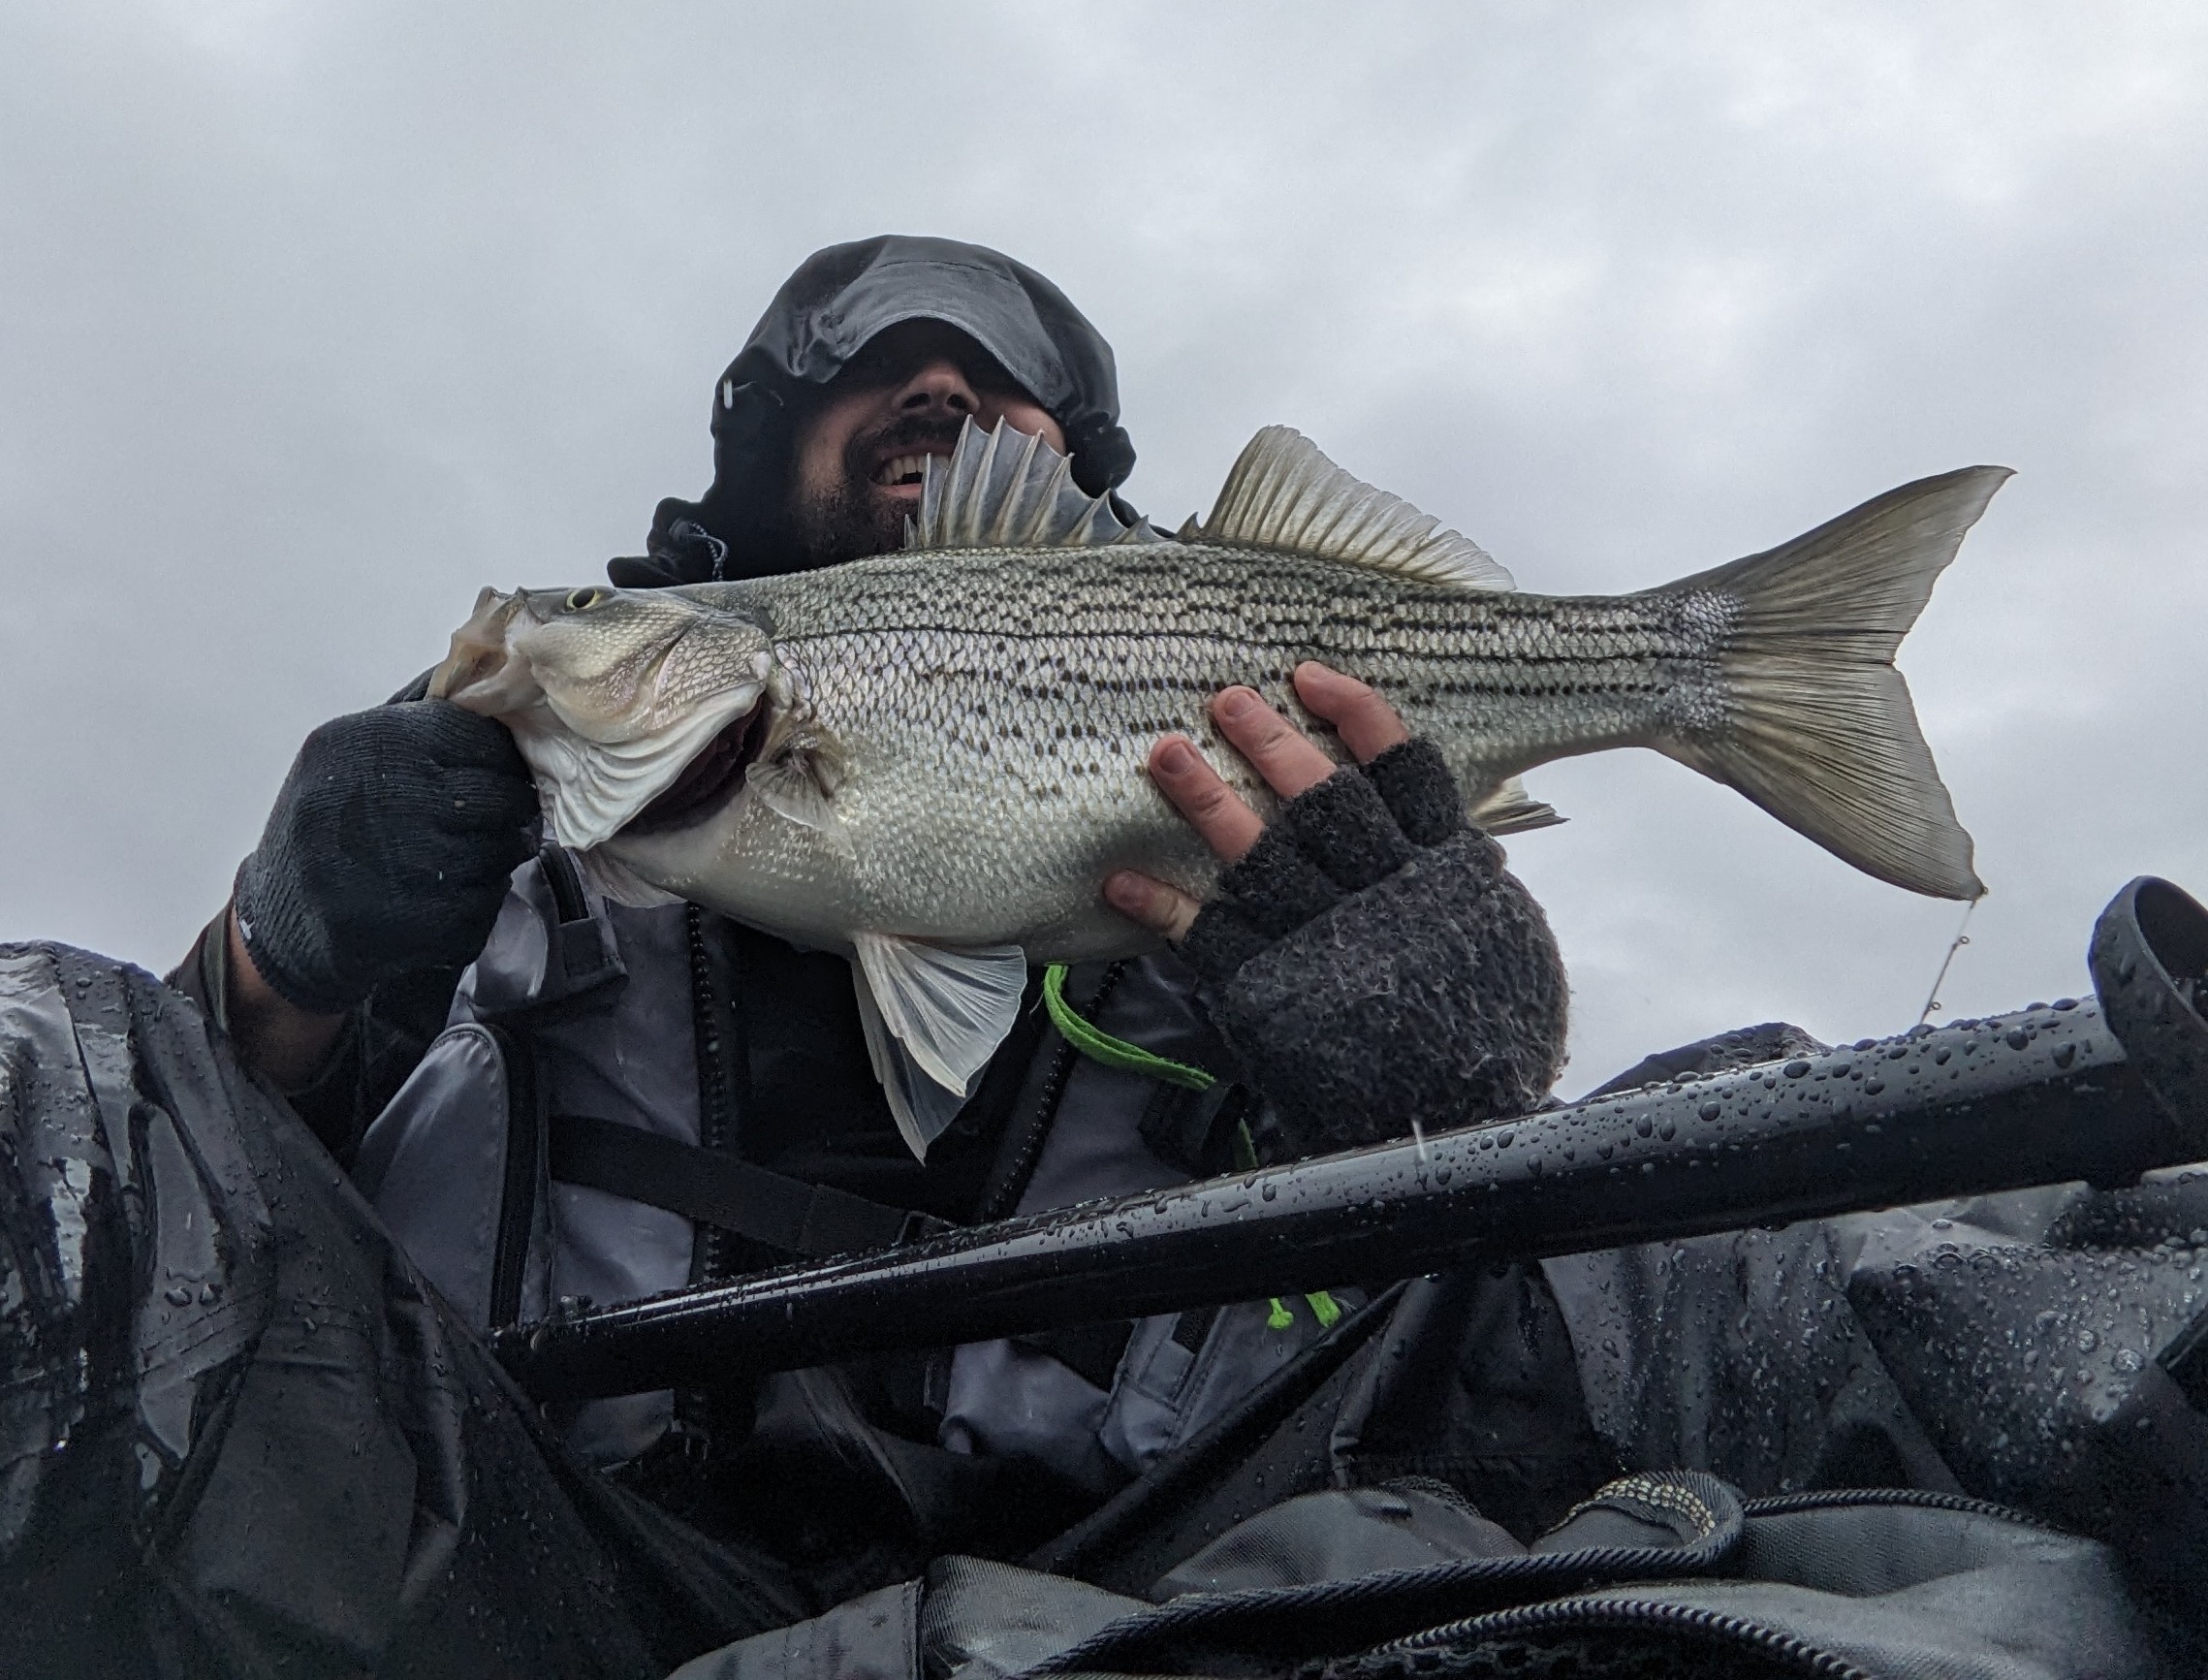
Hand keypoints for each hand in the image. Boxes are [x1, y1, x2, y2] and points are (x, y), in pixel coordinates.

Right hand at [233, 701, 537, 1014]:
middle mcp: (378, 798)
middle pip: (494, 794)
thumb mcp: (348, 754)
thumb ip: (418, 719)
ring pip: (498, 849)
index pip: (473, 735)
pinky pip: (485, 901)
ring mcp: (395, 864)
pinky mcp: (413, 921)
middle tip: (500, 818)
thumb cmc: (328, 825)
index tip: (497, 772)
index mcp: (363, 743)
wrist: (276, 919)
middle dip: (509, 807)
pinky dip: (483, 899)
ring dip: (501, 854)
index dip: (497, 757)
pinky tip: (454, 893)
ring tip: (475, 854)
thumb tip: (495, 680)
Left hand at [1103, 665, 1568, 1155]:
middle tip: (1224, 698)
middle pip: (1321, 799)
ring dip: (1205, 800)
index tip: (1313, 676)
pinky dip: (1161, 906)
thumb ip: (1461, 880)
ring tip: (1162, 754)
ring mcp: (1324, 944)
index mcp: (1443, 875)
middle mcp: (1382, 898)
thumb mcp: (1497, 940)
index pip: (1404, 772)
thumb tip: (1441, 831)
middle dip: (1269, 742)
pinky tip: (1119, 875)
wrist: (1455, 1129)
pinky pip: (1209, 939)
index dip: (1357, 717)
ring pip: (1260, 855)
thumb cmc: (1485, 1034)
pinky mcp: (1274, 994)